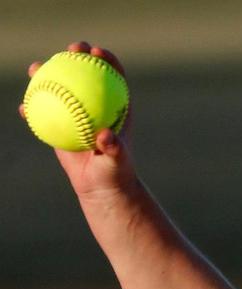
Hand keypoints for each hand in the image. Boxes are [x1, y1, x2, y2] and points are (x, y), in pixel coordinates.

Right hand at [19, 42, 137, 200]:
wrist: (101, 186)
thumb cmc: (115, 172)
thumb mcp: (118, 161)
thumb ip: (114, 147)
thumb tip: (104, 134)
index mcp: (116, 106)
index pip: (114, 75)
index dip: (106, 58)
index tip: (96, 51)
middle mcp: (96, 104)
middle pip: (85, 73)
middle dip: (77, 54)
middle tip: (69, 50)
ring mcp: (76, 112)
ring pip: (61, 87)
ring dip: (47, 74)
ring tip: (35, 68)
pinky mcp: (61, 124)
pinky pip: (44, 114)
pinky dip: (34, 109)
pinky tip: (24, 108)